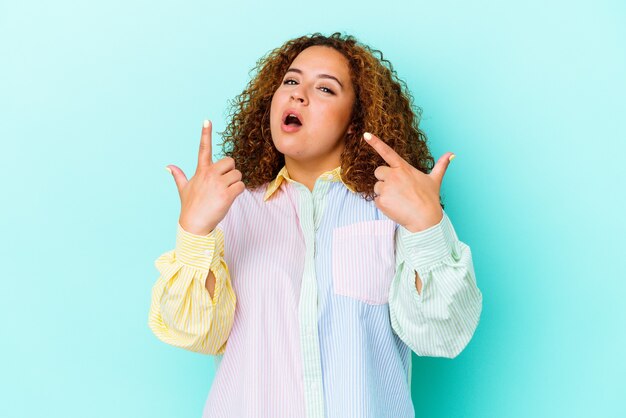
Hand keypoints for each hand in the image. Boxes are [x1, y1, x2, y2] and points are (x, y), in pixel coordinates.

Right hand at [166, 120, 244, 235]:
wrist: (194, 224)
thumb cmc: (190, 206)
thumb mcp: (183, 189)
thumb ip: (178, 175)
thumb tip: (168, 166)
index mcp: (201, 171)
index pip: (203, 148)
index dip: (205, 134)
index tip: (207, 120)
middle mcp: (209, 174)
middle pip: (231, 161)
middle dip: (231, 171)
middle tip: (225, 183)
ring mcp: (218, 184)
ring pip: (238, 174)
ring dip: (236, 183)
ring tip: (225, 193)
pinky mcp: (226, 195)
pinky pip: (241, 186)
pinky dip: (239, 192)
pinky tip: (230, 198)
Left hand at [363, 132, 452, 232]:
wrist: (425, 219)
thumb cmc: (430, 199)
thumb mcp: (435, 180)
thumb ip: (441, 165)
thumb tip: (452, 154)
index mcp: (403, 168)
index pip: (387, 152)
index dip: (376, 143)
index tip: (366, 135)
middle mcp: (393, 175)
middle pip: (378, 172)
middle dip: (384, 179)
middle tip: (398, 189)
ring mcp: (386, 188)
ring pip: (377, 187)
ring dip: (384, 193)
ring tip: (399, 200)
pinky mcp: (381, 201)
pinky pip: (376, 200)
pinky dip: (383, 205)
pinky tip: (395, 207)